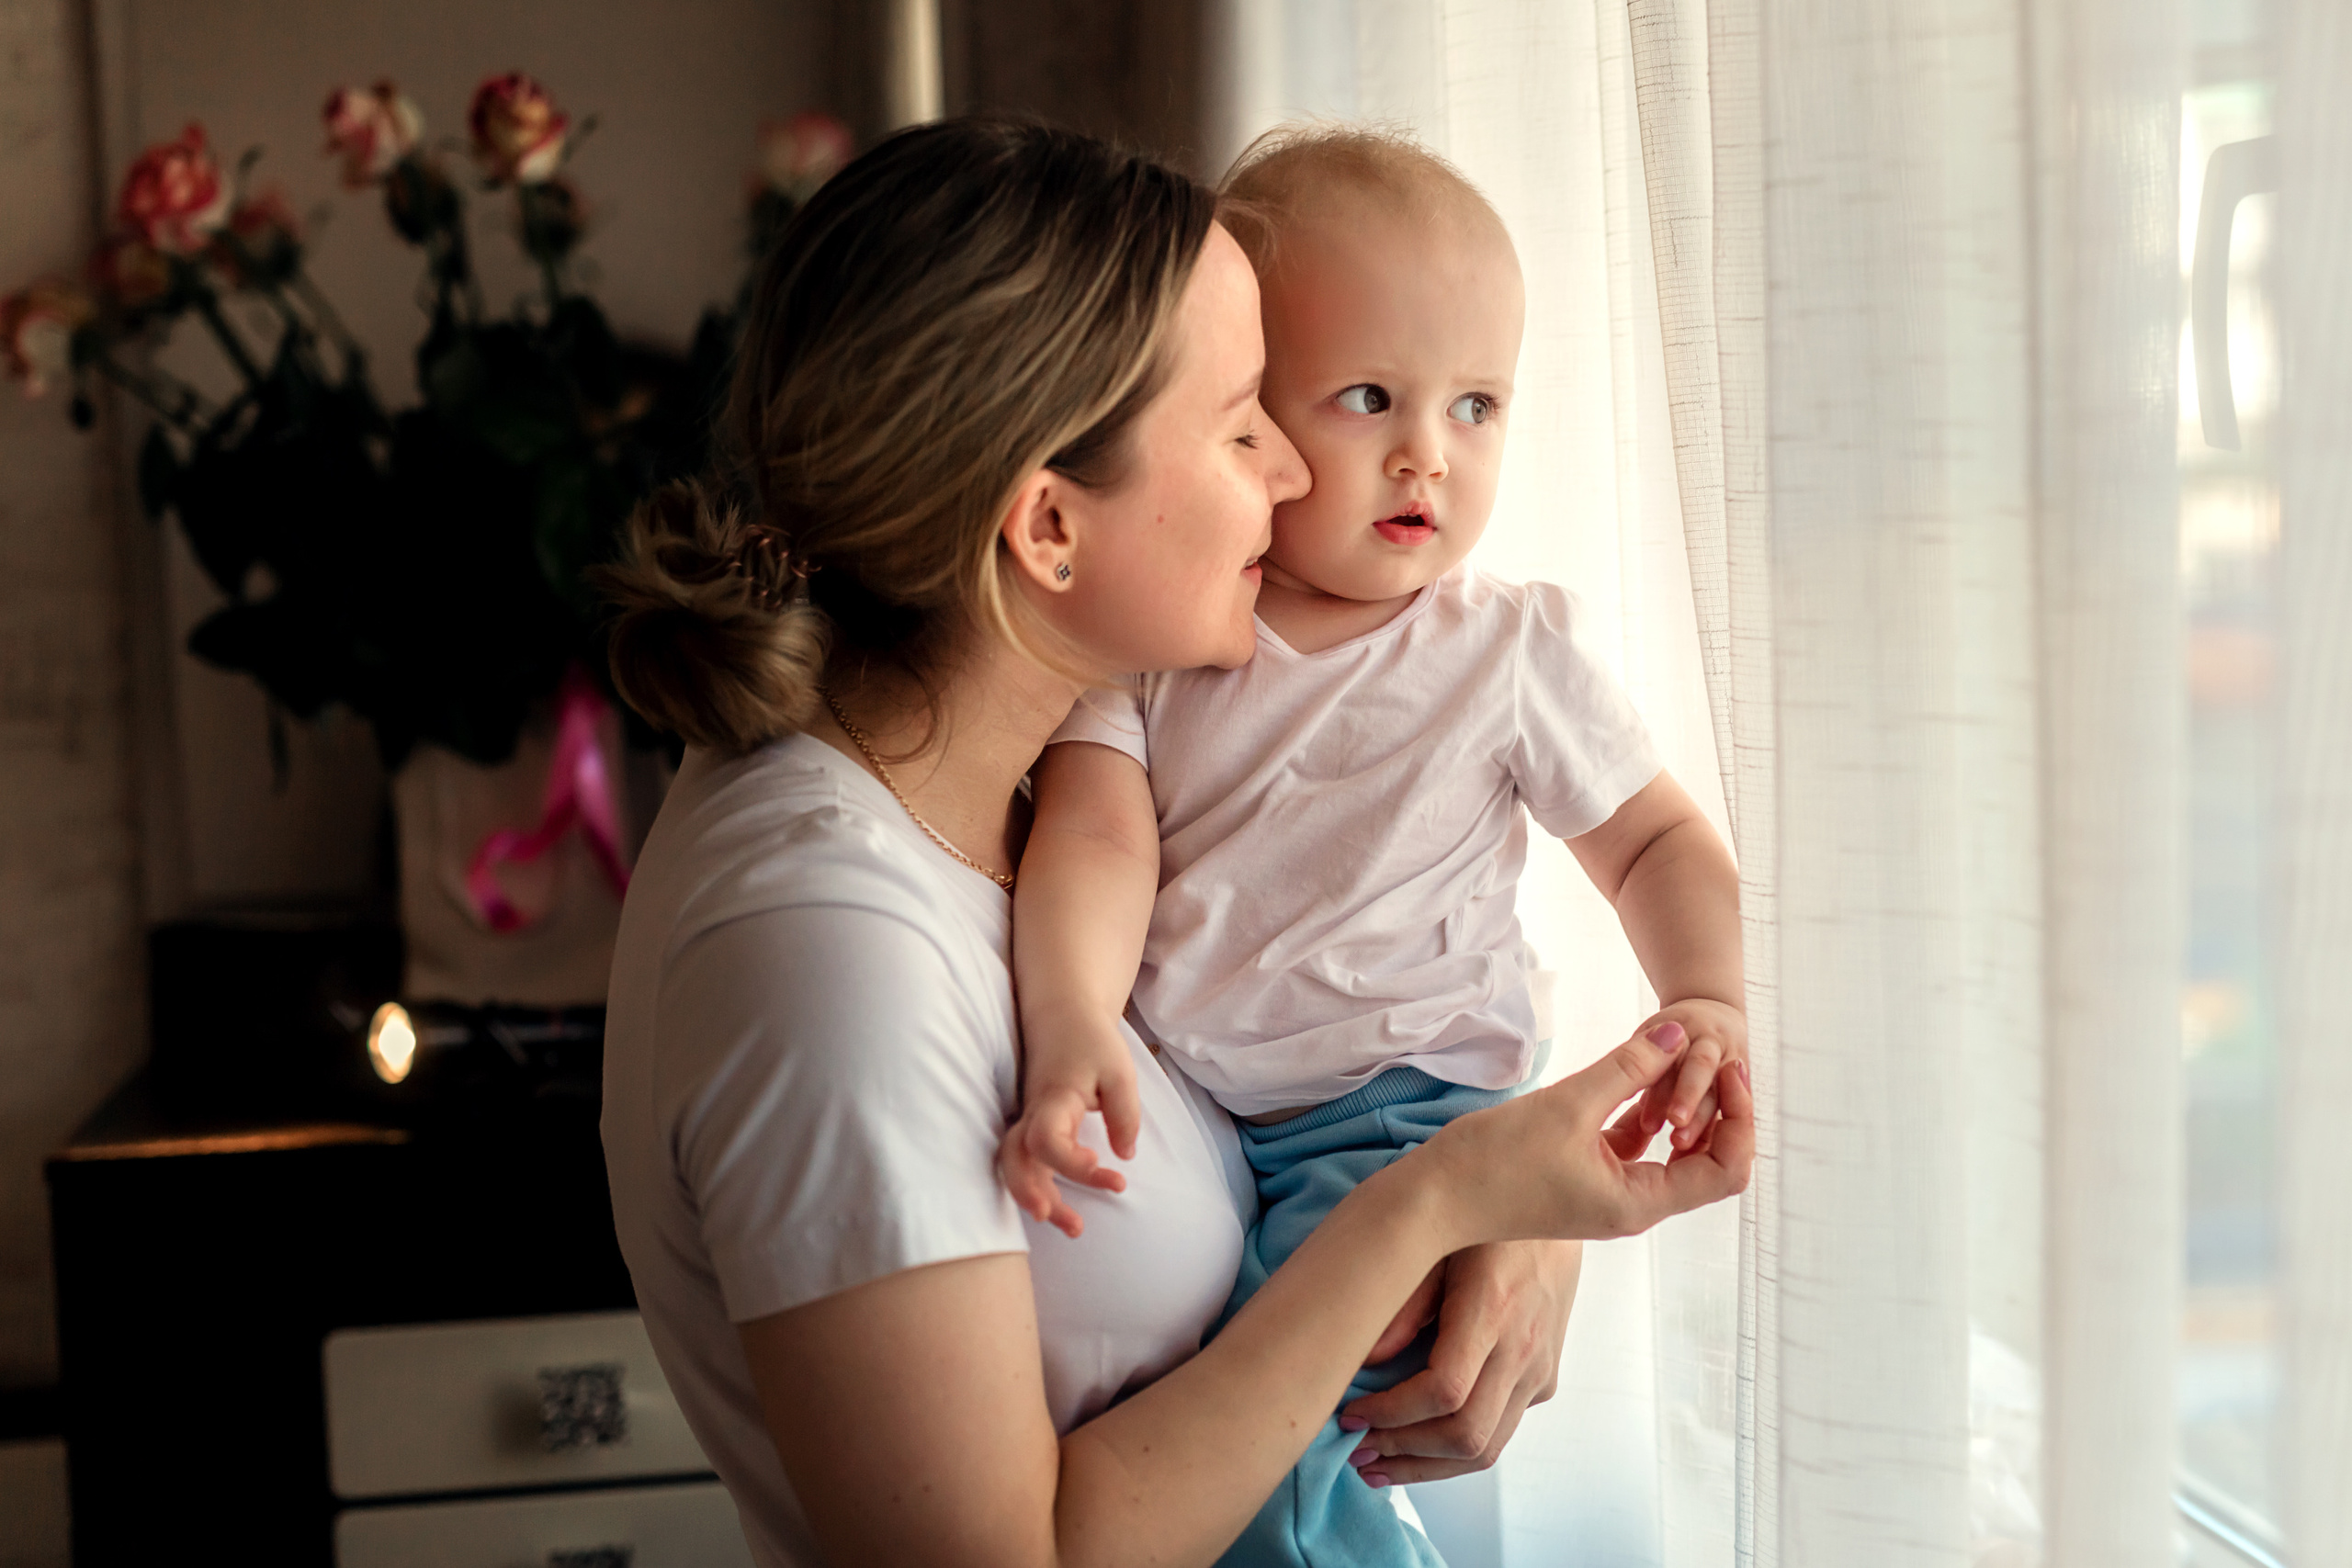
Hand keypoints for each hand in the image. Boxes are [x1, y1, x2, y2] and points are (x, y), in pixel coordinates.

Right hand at [996, 1044, 1141, 1239]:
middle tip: (1069, 1225)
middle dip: (1035, 1196)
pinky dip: (1039, 1186)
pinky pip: (1026, 1161)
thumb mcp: (1120, 1072)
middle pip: (1016, 1161)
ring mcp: (1029, 1121)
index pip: (1047, 1142)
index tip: (1111, 1174)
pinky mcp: (1034, 1126)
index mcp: (1053, 1099)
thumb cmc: (1092, 1042)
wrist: (1062, 1016)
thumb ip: (1124, 1114)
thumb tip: (1124, 1156)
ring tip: (1074, 1228)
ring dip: (1038, 1199)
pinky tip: (1062, 1205)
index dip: (1074, 1166)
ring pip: (1017, 1165)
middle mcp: (1033, 1114)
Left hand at [1337, 1240, 1581, 1486]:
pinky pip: (1502, 1431)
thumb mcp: (1436, 1239)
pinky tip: (1418, 1447)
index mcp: (1493, 1309)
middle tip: (1355, 1451)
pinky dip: (1456, 1451)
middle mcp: (1523, 1347)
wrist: (1555, 1203)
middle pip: (1466, 1435)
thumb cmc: (1486, 1217)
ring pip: (1487, 1448)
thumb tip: (1364, 1360)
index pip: (1444, 1391)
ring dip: (1427, 1466)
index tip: (1351, 1414)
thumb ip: (1404, 1301)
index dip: (1392, 1414)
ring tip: (1378, 1465)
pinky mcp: (1544, 1378)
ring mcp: (1539, 1368)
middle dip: (1403, 1452)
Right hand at [1412, 1022, 1752, 1250]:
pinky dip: (1643, 1118)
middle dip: (1720, 1115)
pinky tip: (1635, 1080)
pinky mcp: (1584, 1182)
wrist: (1433, 1200)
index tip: (1727, 1069)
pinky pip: (1632, 1151)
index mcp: (1640, 1202)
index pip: (1725, 1171)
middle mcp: (1633, 1207)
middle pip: (1707, 1166)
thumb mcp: (1569, 1105)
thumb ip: (1628, 1067)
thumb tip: (1677, 1033)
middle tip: (1714, 1060)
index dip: (1740, 1120)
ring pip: (1669, 1156)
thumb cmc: (1495, 1162)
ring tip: (1680, 1061)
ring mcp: (1608, 1197)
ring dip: (1682, 1113)